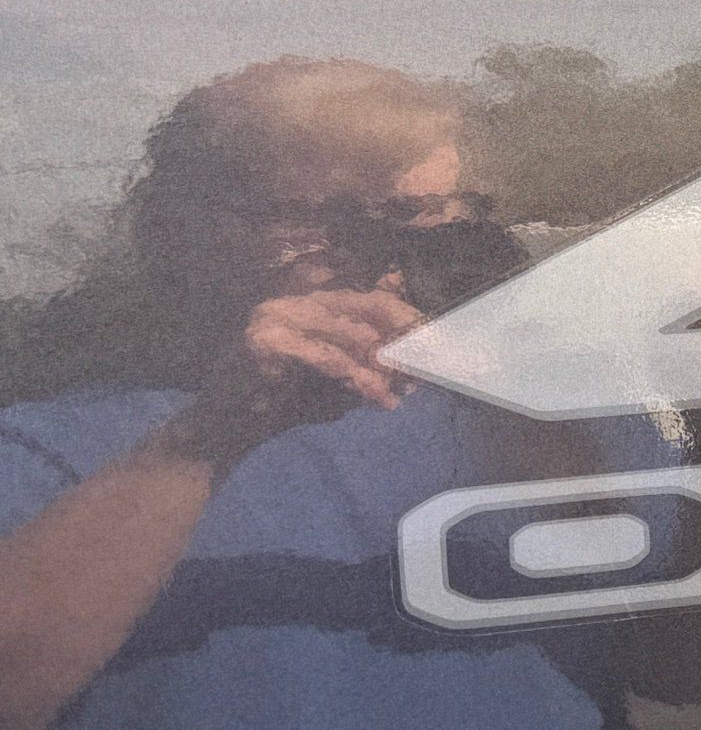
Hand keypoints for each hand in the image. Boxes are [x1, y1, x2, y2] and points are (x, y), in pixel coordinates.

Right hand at [155, 287, 424, 469]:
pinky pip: (327, 359)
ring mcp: (277, 317)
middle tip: (436, 361)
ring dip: (386, 365)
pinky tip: (380, 397)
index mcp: (314, 303)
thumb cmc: (284, 403)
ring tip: (406, 389)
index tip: (445, 341)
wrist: (226, 429)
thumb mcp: (340, 385)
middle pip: (369, 305)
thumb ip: (376, 373)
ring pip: (352, 334)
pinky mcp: (265, 341)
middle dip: (408, 334)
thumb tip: (422, 373)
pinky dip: (359, 378)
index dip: (413, 318)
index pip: (374, 300)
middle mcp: (296, 301)